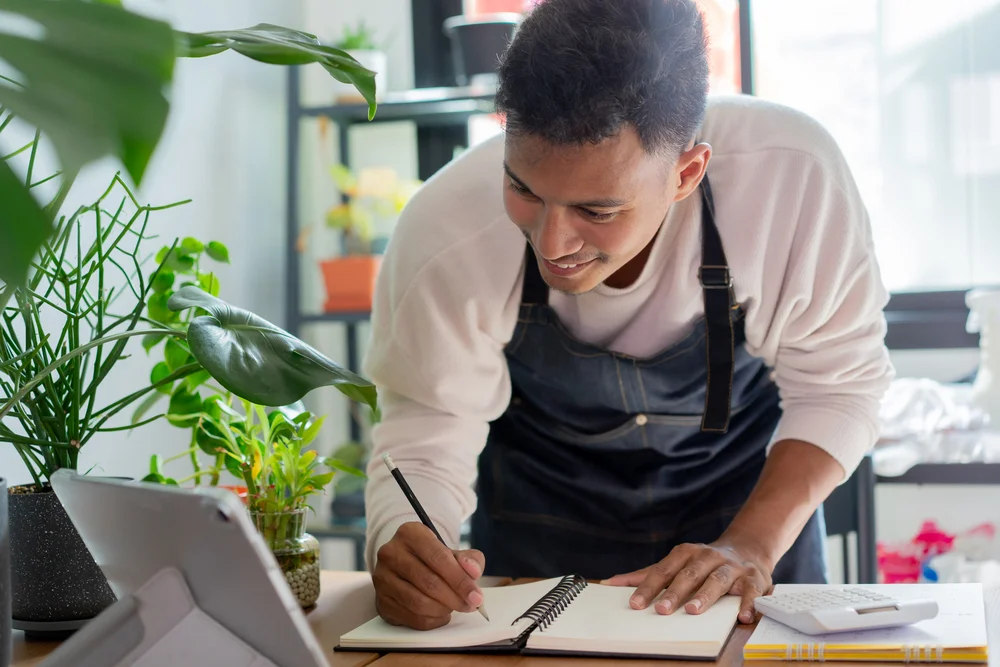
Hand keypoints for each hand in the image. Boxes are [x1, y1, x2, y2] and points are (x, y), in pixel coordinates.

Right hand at [373, 521, 486, 629]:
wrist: (405, 565)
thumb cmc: (432, 558)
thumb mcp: (452, 552)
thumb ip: (468, 560)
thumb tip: (473, 572)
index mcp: (410, 533)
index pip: (438, 558)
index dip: (460, 579)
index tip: (476, 595)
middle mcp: (391, 553)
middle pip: (429, 582)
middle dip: (455, 598)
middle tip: (470, 605)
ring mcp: (382, 578)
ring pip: (419, 602)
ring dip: (443, 609)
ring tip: (454, 606)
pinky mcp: (381, 600)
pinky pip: (411, 617)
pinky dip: (432, 620)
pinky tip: (441, 613)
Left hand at [602, 540, 771, 623]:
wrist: (748, 549)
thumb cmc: (704, 563)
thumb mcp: (677, 564)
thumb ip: (647, 574)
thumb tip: (611, 583)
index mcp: (687, 553)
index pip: (664, 570)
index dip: (649, 586)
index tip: (635, 603)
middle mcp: (709, 557)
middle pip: (689, 574)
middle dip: (674, 592)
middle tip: (661, 610)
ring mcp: (732, 568)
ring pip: (717, 580)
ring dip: (705, 595)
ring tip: (692, 611)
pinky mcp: (754, 579)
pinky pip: (751, 591)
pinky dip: (747, 603)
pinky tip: (741, 617)